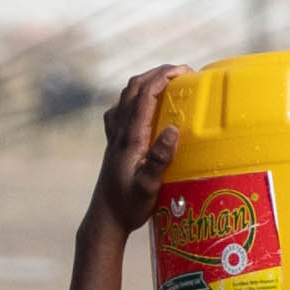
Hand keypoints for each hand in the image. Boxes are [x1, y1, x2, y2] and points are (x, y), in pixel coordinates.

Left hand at [87, 67, 185, 239]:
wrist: (105, 219)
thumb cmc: (128, 206)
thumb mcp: (148, 186)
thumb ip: (160, 159)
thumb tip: (173, 130)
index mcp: (130, 138)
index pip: (145, 96)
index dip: (163, 77)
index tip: (184, 71)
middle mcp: (120, 132)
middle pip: (133, 89)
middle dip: (156, 73)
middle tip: (181, 71)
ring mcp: (114, 136)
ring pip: (126, 96)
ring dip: (145, 82)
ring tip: (166, 81)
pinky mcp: (114, 144)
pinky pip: (120, 110)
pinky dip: (133, 98)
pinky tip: (142, 105)